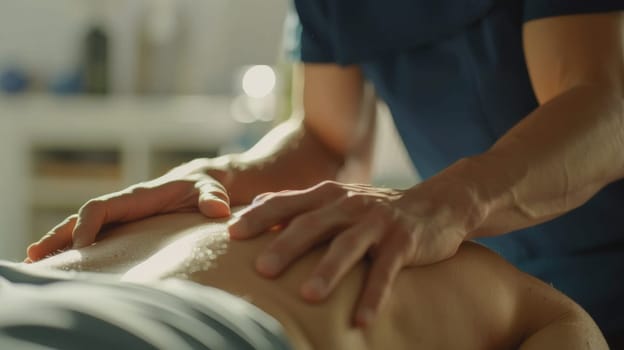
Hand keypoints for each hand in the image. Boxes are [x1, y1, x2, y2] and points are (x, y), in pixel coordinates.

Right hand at [26, 159, 230, 261]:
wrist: (211, 184)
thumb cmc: (209, 186)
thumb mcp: (213, 188)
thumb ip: (213, 196)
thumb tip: (218, 209)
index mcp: (138, 197)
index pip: (102, 208)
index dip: (89, 225)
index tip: (83, 247)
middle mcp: (126, 207)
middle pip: (83, 219)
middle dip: (60, 236)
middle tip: (35, 256)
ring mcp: (126, 219)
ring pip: (86, 229)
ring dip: (62, 244)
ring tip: (37, 263)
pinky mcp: (131, 229)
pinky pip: (101, 238)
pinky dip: (80, 249)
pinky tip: (70, 266)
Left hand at [229, 179, 484, 326]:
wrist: (435, 204)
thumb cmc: (375, 209)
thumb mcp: (338, 200)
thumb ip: (300, 202)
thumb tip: (258, 204)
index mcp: (329, 195)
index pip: (287, 203)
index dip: (259, 216)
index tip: (231, 235)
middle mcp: (350, 204)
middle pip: (312, 224)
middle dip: (286, 246)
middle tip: (261, 270)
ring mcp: (377, 222)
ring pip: (348, 246)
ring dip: (327, 272)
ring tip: (308, 296)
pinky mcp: (404, 241)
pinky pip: (386, 271)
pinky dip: (373, 295)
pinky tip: (360, 321)